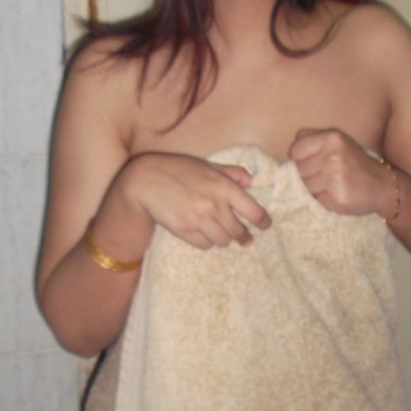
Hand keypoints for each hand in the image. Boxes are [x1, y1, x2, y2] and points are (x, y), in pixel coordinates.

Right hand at [120, 152, 270, 248]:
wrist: (145, 180)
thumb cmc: (178, 169)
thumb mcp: (208, 165)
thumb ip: (232, 173)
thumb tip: (251, 181)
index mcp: (224, 187)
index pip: (254, 212)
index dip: (263, 222)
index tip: (265, 226)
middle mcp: (214, 205)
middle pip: (239, 231)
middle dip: (243, 235)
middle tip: (244, 237)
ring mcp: (199, 219)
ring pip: (223, 241)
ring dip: (223, 238)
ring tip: (219, 232)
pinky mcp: (184, 231)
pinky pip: (205, 245)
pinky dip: (207, 241)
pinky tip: (202, 232)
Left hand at [288, 128, 394, 217]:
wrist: (383, 186)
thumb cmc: (355, 164)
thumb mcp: (338, 143)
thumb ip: (313, 140)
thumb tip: (289, 153)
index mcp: (332, 138)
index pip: (295, 150)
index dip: (299, 159)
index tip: (312, 163)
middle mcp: (333, 155)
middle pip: (299, 170)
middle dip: (308, 175)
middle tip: (326, 176)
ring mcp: (335, 177)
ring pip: (305, 186)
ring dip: (314, 189)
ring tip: (332, 185)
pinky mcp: (337, 197)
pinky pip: (315, 199)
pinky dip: (323, 200)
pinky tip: (336, 194)